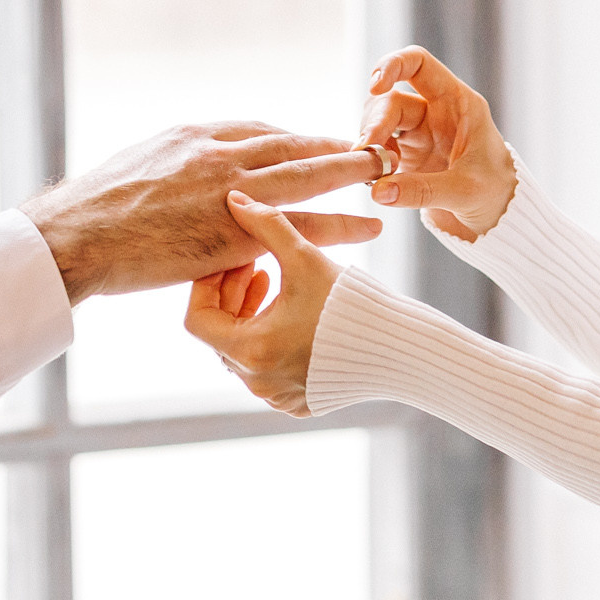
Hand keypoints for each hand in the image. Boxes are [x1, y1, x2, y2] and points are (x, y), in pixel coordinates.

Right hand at [22, 122, 382, 303]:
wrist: (78, 236)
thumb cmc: (97, 207)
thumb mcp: (140, 164)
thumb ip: (176, 162)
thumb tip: (187, 167)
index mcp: (196, 135)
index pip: (261, 131)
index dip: (296, 138)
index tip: (320, 143)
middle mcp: (220, 154)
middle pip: (294, 144)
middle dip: (336, 144)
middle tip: (374, 145)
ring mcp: (229, 192)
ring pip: (308, 176)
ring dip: (351, 172)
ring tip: (385, 173)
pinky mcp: (233, 234)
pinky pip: (300, 227)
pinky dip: (337, 225)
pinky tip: (366, 228)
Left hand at [184, 193, 337, 414]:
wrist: (402, 349)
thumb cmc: (352, 304)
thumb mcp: (304, 257)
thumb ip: (266, 225)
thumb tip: (234, 199)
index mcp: (250, 352)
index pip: (197, 318)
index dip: (209, 285)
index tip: (233, 261)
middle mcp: (257, 382)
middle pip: (221, 333)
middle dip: (233, 294)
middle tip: (254, 264)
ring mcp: (276, 395)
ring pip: (244, 350)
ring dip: (251, 314)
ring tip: (274, 281)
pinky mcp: (297, 400)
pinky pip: (268, 368)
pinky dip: (271, 338)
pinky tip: (294, 312)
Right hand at [359, 47, 517, 240]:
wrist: (499, 217)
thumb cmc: (495, 194)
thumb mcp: (466, 192)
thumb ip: (423, 190)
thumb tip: (379, 191)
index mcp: (457, 102)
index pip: (419, 63)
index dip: (392, 65)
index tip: (374, 86)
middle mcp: (435, 111)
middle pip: (391, 98)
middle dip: (375, 121)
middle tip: (367, 150)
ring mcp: (419, 132)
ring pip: (380, 122)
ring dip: (370, 141)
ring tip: (371, 170)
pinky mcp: (407, 155)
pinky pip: (379, 148)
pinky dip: (371, 161)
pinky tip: (375, 180)